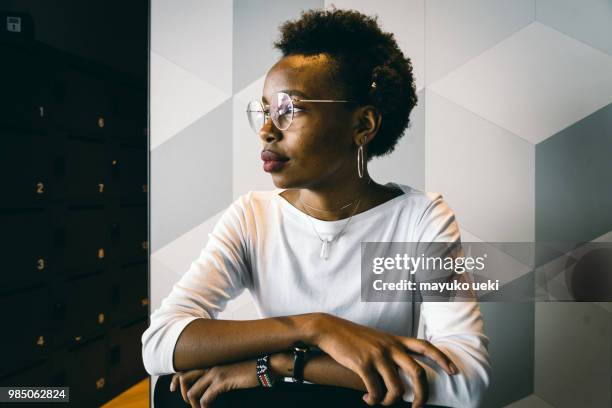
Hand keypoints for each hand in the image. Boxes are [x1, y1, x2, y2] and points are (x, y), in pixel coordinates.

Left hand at [170, 360, 258, 407]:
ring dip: (194, 404)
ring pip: (192, 392)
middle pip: (183, 378)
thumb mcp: (231, 367)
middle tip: (187, 403)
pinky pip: (205, 399)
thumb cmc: (251, 366)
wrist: (264, 363)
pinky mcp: (222, 381)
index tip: (172, 387)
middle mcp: (210, 364)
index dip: (175, 378)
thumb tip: (212, 383)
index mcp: (211, 360)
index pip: (186, 367)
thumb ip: (219, 371)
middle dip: (181, 393)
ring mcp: (215, 372)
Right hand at [309, 313, 457, 407]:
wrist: (329, 329)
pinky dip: (373, 399)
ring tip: (381, 402)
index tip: (454, 371)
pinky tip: (367, 399)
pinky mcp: (363, 364)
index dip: (443, 359)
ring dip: (390, 402)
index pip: (425, 346)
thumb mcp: (377, 338)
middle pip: (418, 372)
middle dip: (422, 394)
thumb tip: (401, 366)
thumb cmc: (353, 336)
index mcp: (395, 340)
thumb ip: (391, 349)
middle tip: (417, 407)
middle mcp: (390, 347)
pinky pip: (375, 390)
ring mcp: (377, 355)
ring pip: (396, 388)